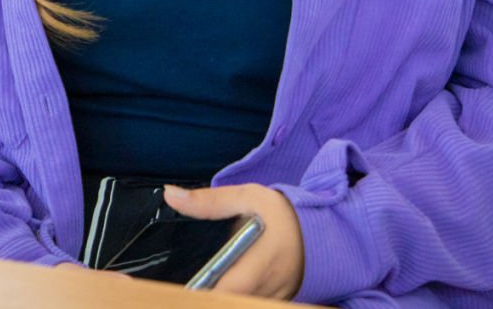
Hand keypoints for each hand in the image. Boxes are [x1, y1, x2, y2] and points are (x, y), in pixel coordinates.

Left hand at [162, 184, 302, 299]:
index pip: (223, 293)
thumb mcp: (248, 198)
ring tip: (197, 286)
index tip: (180, 287)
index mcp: (257, 265)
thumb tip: (171, 196)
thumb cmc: (284, 214)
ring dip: (217, 298)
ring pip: (236, 305)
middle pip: (226, 304)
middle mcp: (265, 291)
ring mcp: (271, 302)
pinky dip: (231, 299)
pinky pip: (247, 304)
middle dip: (203, 297)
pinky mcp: (275, 305)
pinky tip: (216, 288)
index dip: (198, 295)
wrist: (321, 231)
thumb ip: (209, 201)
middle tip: (183, 287)